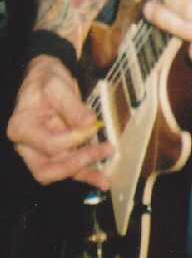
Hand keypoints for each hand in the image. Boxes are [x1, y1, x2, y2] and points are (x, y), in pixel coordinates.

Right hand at [7, 56, 112, 188]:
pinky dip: (86, 175)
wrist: (46, 78)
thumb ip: (71, 105)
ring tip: (105, 177)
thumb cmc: (46, 80)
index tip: (91, 125)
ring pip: (59, 173)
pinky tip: (102, 180)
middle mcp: (27, 145)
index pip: (49, 143)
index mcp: (21, 127)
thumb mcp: (56, 85)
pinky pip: (69, 170)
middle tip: (102, 151)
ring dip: (83, 173)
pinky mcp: (55, 154)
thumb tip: (89, 123)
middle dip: (76, 164)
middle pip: (47, 169)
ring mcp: (40, 152)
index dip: (73, 138)